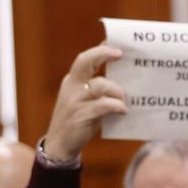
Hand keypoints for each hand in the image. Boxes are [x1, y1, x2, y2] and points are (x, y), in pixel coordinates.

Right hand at [44, 45, 127, 160]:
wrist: (60, 144)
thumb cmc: (80, 120)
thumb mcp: (87, 101)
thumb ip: (101, 91)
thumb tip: (127, 82)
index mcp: (73, 81)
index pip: (85, 59)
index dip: (100, 49)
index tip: (116, 43)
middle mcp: (72, 87)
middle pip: (83, 61)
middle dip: (102, 54)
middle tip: (119, 54)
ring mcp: (75, 100)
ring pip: (99, 85)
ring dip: (117, 91)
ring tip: (125, 100)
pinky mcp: (81, 115)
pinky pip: (102, 105)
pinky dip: (116, 106)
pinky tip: (123, 111)